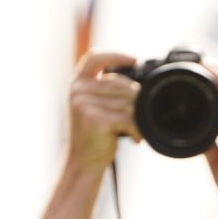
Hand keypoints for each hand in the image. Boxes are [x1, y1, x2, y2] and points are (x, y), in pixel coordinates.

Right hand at [67, 50, 140, 171]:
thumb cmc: (94, 136)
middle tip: (140, 118)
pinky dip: (136, 129)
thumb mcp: (94, 107)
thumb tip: (138, 85)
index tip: (134, 60)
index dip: (115, 56)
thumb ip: (106, 91)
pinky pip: (128, 117)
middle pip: (121, 84)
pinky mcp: (94, 118)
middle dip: (136, 101)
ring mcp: (84, 103)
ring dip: (138, 118)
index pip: (94, 59)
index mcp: (77, 84)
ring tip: (135, 130)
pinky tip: (134, 138)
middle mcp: (77, 90)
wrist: (83, 162)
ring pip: (127, 102)